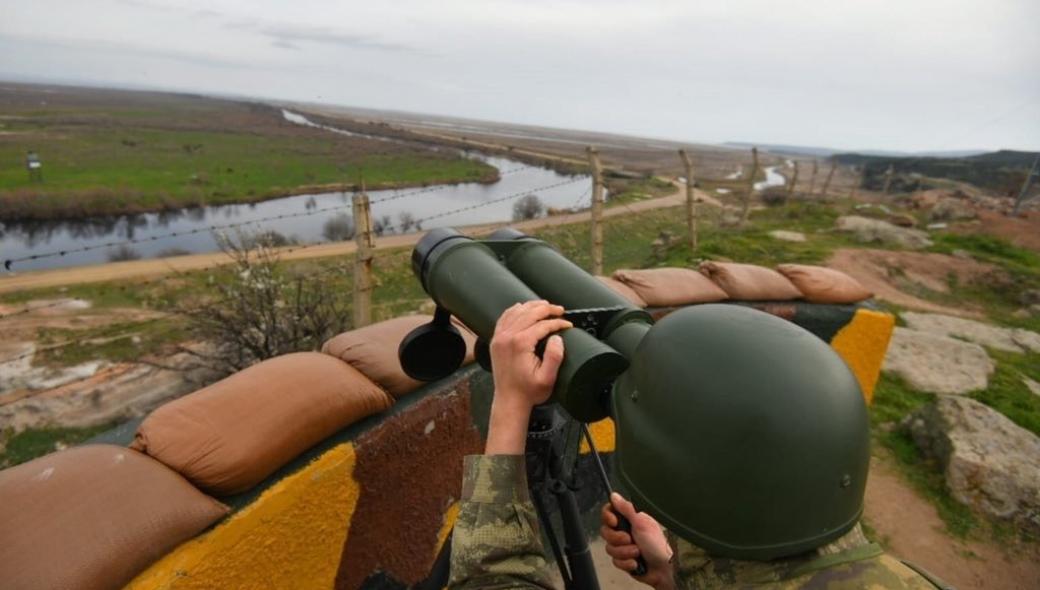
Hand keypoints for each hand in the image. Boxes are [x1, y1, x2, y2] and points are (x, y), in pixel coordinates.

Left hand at [484, 300, 571, 454]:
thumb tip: (557, 337)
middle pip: (529, 313)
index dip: (558, 322)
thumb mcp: (547, 378)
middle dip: (547, 309)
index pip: (543, 324)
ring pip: (517, 312)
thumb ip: (554, 356)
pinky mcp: (496, 341)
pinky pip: (504, 318)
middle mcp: (507, 337)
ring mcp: (500, 338)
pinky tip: (522, 307)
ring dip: (532, 306)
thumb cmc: (528, 392)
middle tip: (560, 310)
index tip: (567, 324)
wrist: (509, 401)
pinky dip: (514, 310)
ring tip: (546, 306)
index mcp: (520, 344)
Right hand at [600, 493, 674, 589]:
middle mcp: (626, 531)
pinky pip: (615, 561)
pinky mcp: (624, 560)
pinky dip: (626, 563)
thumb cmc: (658, 545)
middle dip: (617, 538)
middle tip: (629, 539)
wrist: (664, 569)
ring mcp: (624, 547)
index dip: (608, 517)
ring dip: (624, 552)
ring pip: (610, 548)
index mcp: (630, 519)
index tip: (614, 522)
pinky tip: (636, 563)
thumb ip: (626, 509)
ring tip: (637, 553)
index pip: (609, 512)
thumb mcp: (641, 523)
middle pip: (606, 531)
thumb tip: (614, 495)